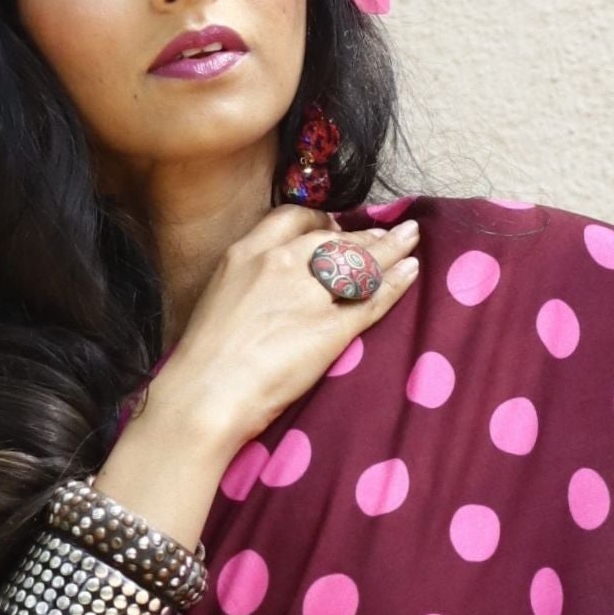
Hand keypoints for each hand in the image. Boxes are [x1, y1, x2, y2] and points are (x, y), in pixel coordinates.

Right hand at [146, 205, 422, 463]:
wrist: (205, 396)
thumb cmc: (202, 360)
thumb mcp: (219, 298)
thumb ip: (247, 283)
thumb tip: (268, 290)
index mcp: (247, 253)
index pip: (294, 218)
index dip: (321, 221)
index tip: (335, 228)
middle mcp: (281, 263)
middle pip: (334, 238)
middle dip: (362, 235)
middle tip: (384, 235)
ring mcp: (308, 294)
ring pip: (359, 262)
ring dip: (389, 248)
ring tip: (409, 240)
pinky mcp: (331, 328)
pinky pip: (373, 298)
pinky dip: (397, 282)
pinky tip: (411, 270)